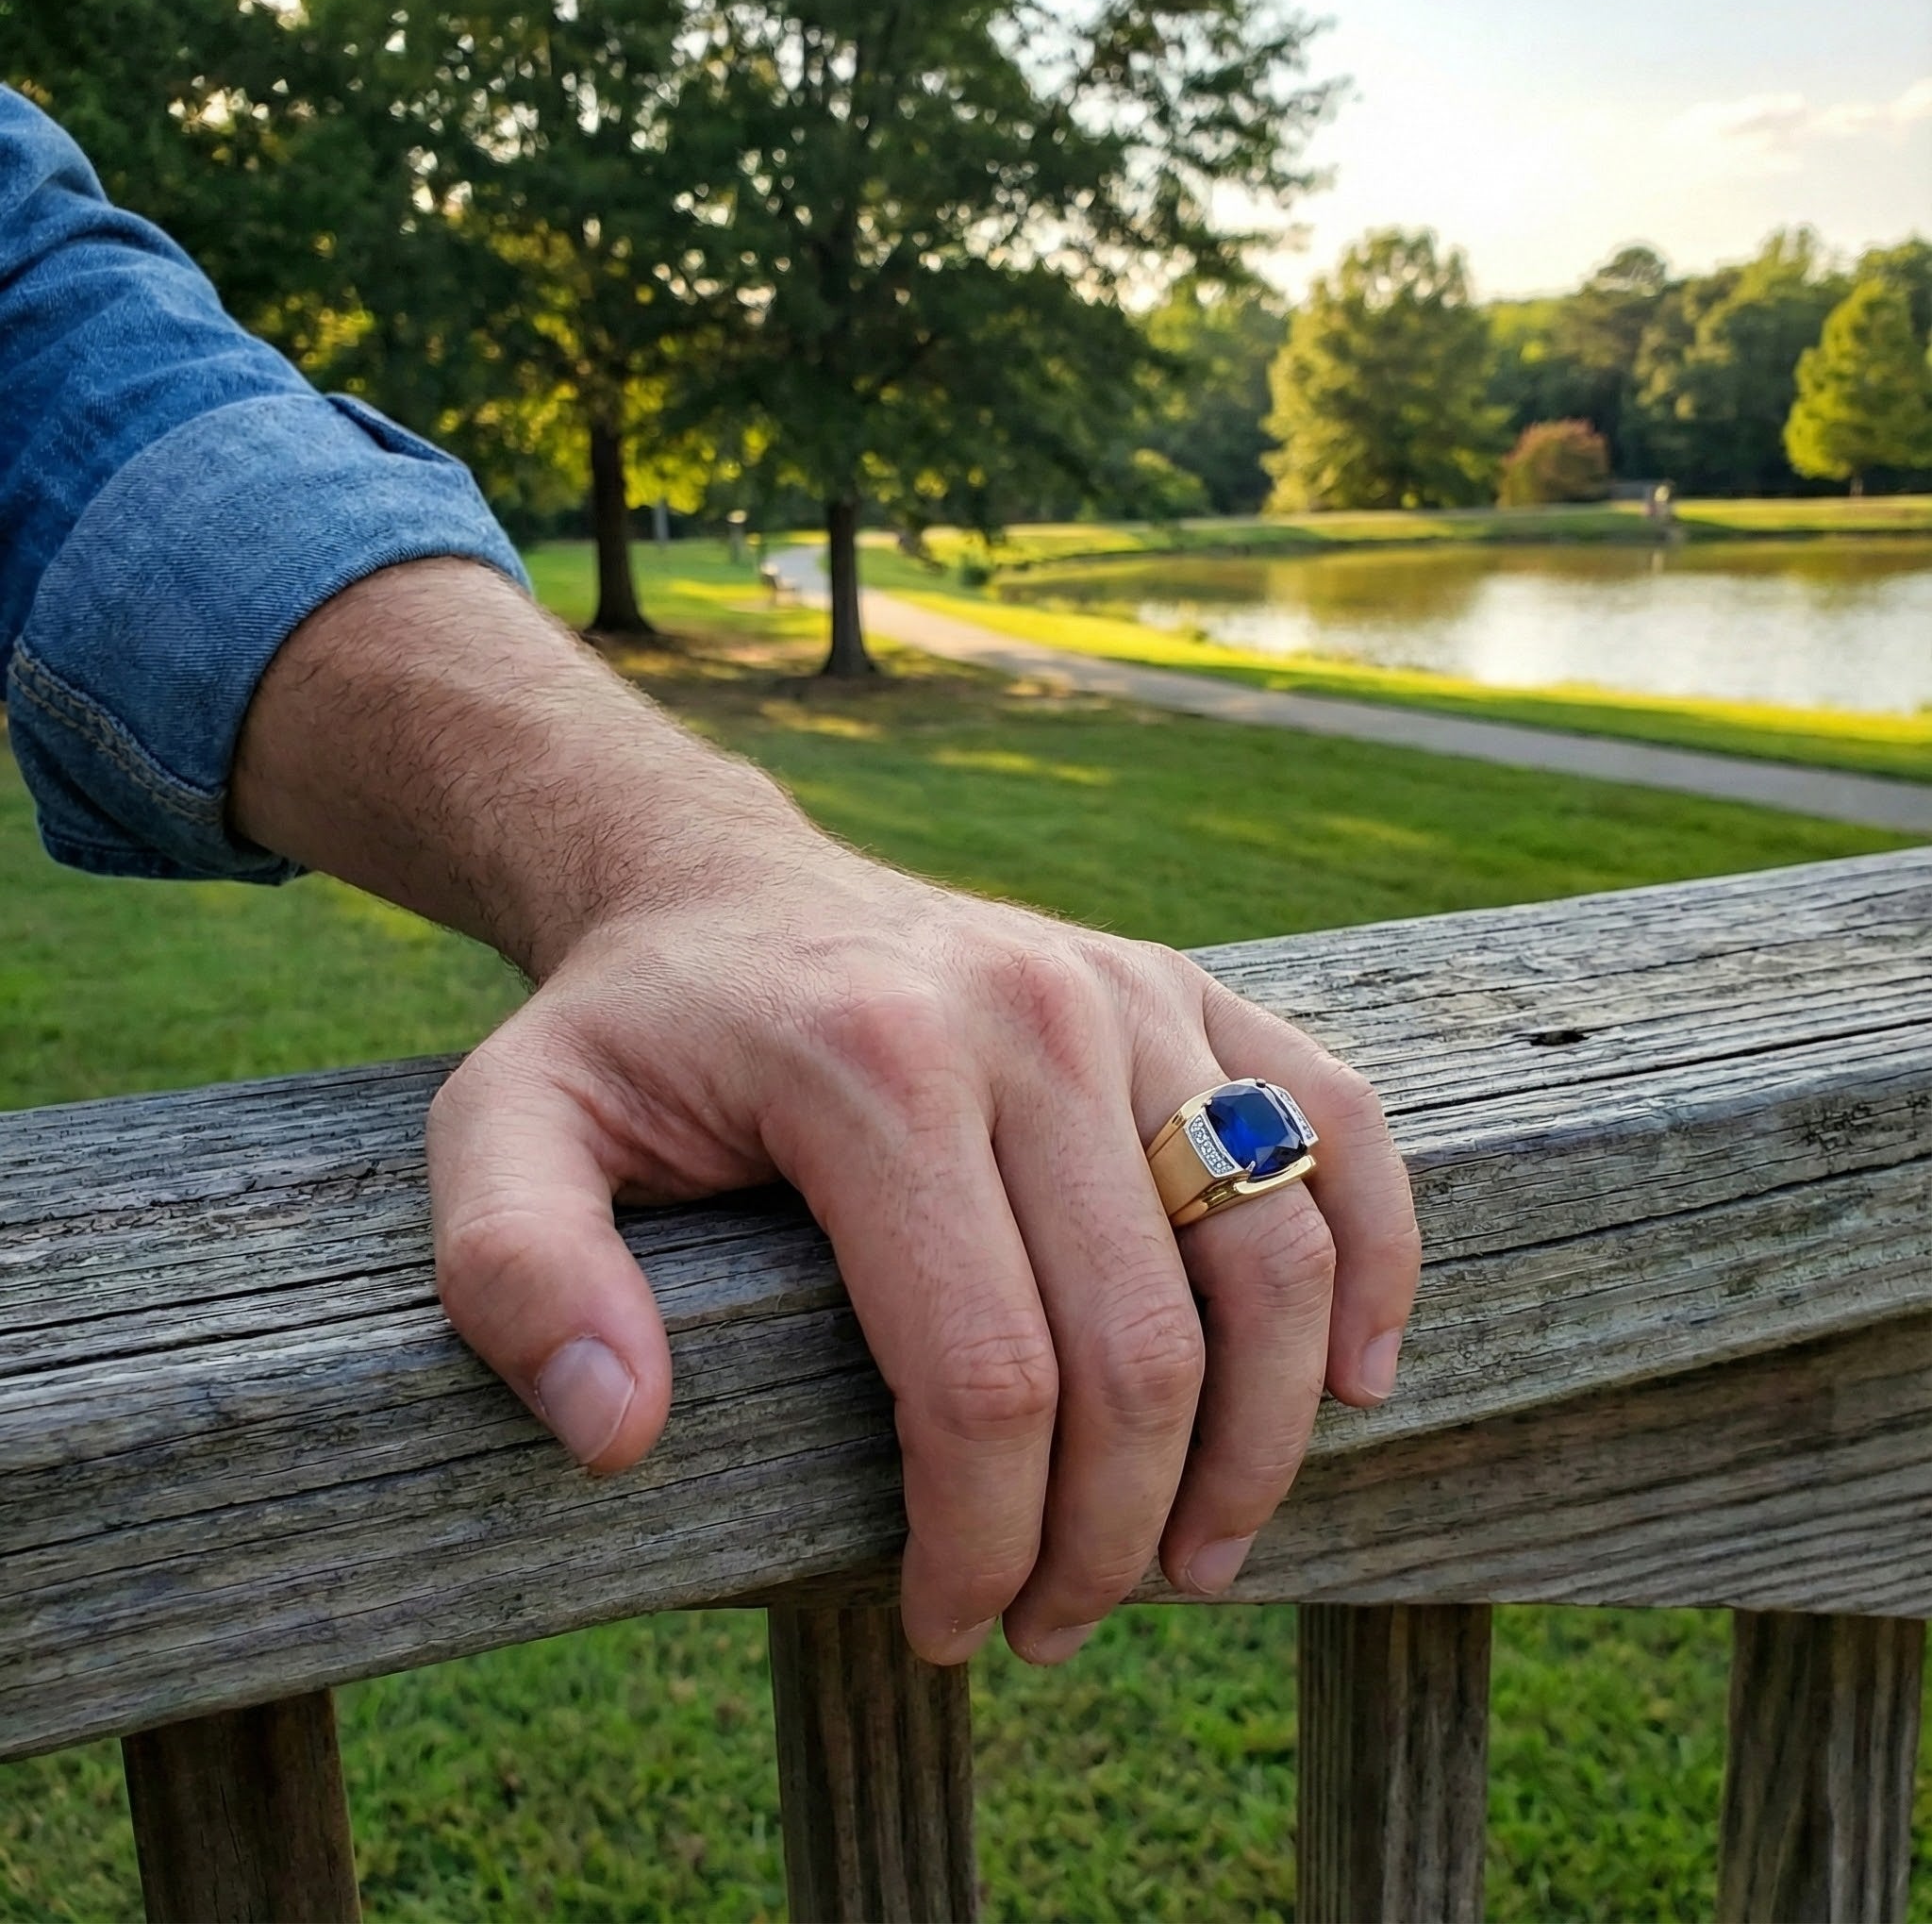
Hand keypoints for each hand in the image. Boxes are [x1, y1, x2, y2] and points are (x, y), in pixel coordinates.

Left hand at [428, 847, 1417, 1663]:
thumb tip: (619, 1433)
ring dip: (1260, 1445)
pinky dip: (1380, 1262)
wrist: (723, 884)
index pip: (983, 1373)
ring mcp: (1131, 994)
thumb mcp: (506, 1131)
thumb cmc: (632, 1036)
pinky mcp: (1189, 989)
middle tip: (1060, 1624)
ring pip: (1273, 1257)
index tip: (952, 1624)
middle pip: (1141, 1344)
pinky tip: (1359, 1379)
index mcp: (875, 1067)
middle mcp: (1032, 1016)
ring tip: (1194, 1557)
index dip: (986, 1541)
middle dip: (1114, 1534)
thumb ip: (519, 1273)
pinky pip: (1344, 1128)